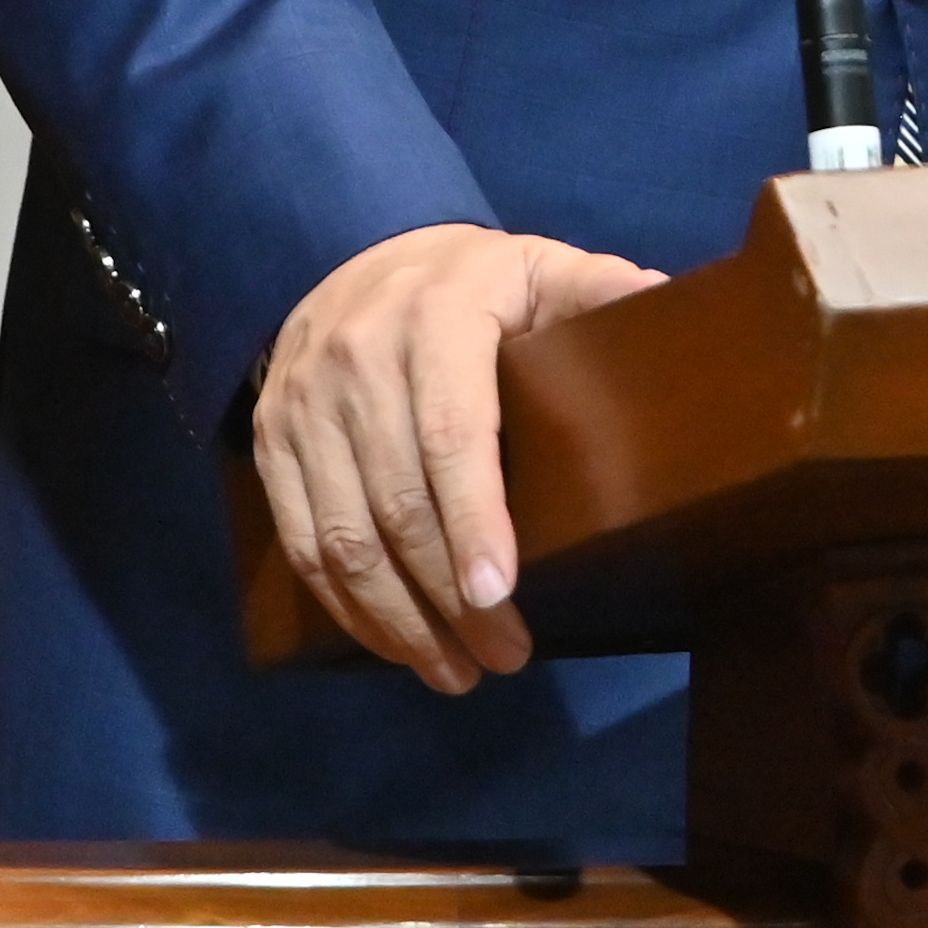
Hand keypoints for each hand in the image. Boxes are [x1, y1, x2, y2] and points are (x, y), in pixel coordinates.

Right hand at [250, 221, 668, 691]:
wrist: (351, 255)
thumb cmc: (471, 280)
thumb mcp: (537, 265)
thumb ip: (593, 284)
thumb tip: (657, 294)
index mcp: (436, 320)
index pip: (450, 433)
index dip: (473, 519)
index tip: (501, 593)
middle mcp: (357, 364)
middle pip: (395, 502)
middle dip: (447, 596)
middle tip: (505, 657)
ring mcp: (303, 409)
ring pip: (342, 538)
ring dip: (396, 620)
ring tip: (456, 672)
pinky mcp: (270, 444)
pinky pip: (302, 543)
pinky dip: (345, 606)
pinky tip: (395, 643)